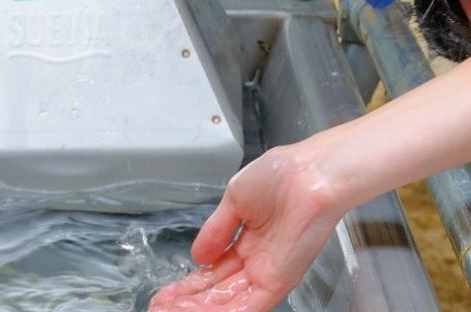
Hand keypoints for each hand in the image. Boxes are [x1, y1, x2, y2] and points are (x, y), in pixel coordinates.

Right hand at [147, 142, 341, 310]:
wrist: (311, 173)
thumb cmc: (281, 174)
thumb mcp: (237, 197)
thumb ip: (216, 230)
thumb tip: (197, 257)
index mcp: (247, 238)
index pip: (212, 270)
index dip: (188, 285)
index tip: (164, 296)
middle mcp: (256, 260)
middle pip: (215, 292)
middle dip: (187, 304)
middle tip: (159, 310)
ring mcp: (266, 273)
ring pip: (226, 304)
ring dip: (197, 311)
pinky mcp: (278, 283)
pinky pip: (247, 307)